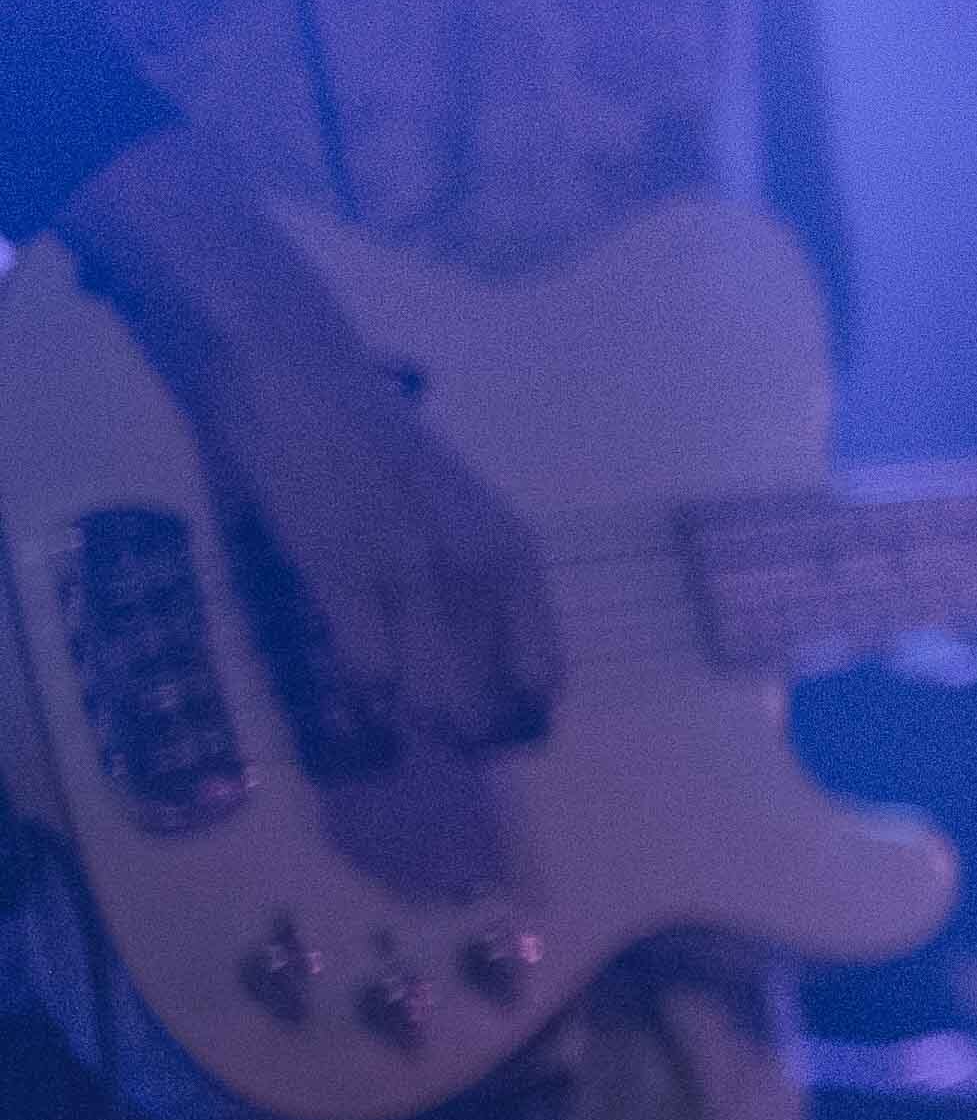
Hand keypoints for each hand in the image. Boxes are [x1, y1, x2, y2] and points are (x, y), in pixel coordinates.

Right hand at [59, 136, 554, 897]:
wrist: (290, 366)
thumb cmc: (368, 443)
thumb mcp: (441, 505)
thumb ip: (461, 576)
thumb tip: (474, 655)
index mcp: (502, 539)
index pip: (542, 648)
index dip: (534, 700)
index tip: (523, 736)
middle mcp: (466, 551)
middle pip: (491, 673)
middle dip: (481, 724)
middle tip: (466, 753)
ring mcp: (401, 555)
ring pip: (432, 668)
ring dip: (431, 715)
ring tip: (423, 749)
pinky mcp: (334, 554)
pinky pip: (361, 641)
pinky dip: (368, 684)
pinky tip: (368, 714)